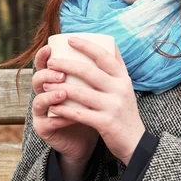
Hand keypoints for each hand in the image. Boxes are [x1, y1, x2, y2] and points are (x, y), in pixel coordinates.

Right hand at [31, 45, 98, 179]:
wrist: (88, 139)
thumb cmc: (91, 108)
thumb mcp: (94, 88)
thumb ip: (97, 68)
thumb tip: (113, 44)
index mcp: (54, 81)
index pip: (43, 64)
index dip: (42, 56)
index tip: (49, 48)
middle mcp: (44, 94)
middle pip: (37, 79)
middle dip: (48, 75)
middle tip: (61, 74)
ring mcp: (42, 113)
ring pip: (38, 100)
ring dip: (50, 95)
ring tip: (63, 93)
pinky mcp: (44, 129)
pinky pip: (48, 122)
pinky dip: (59, 118)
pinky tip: (70, 116)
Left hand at [44, 37, 145, 165]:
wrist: (135, 142)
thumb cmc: (125, 111)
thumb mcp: (126, 86)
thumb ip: (118, 67)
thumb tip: (110, 42)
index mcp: (123, 78)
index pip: (104, 56)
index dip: (86, 46)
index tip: (70, 39)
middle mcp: (119, 89)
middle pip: (89, 72)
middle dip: (66, 65)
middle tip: (51, 62)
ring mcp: (113, 106)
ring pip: (81, 93)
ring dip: (60, 88)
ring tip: (45, 85)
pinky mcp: (105, 123)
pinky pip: (80, 114)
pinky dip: (64, 110)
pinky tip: (53, 107)